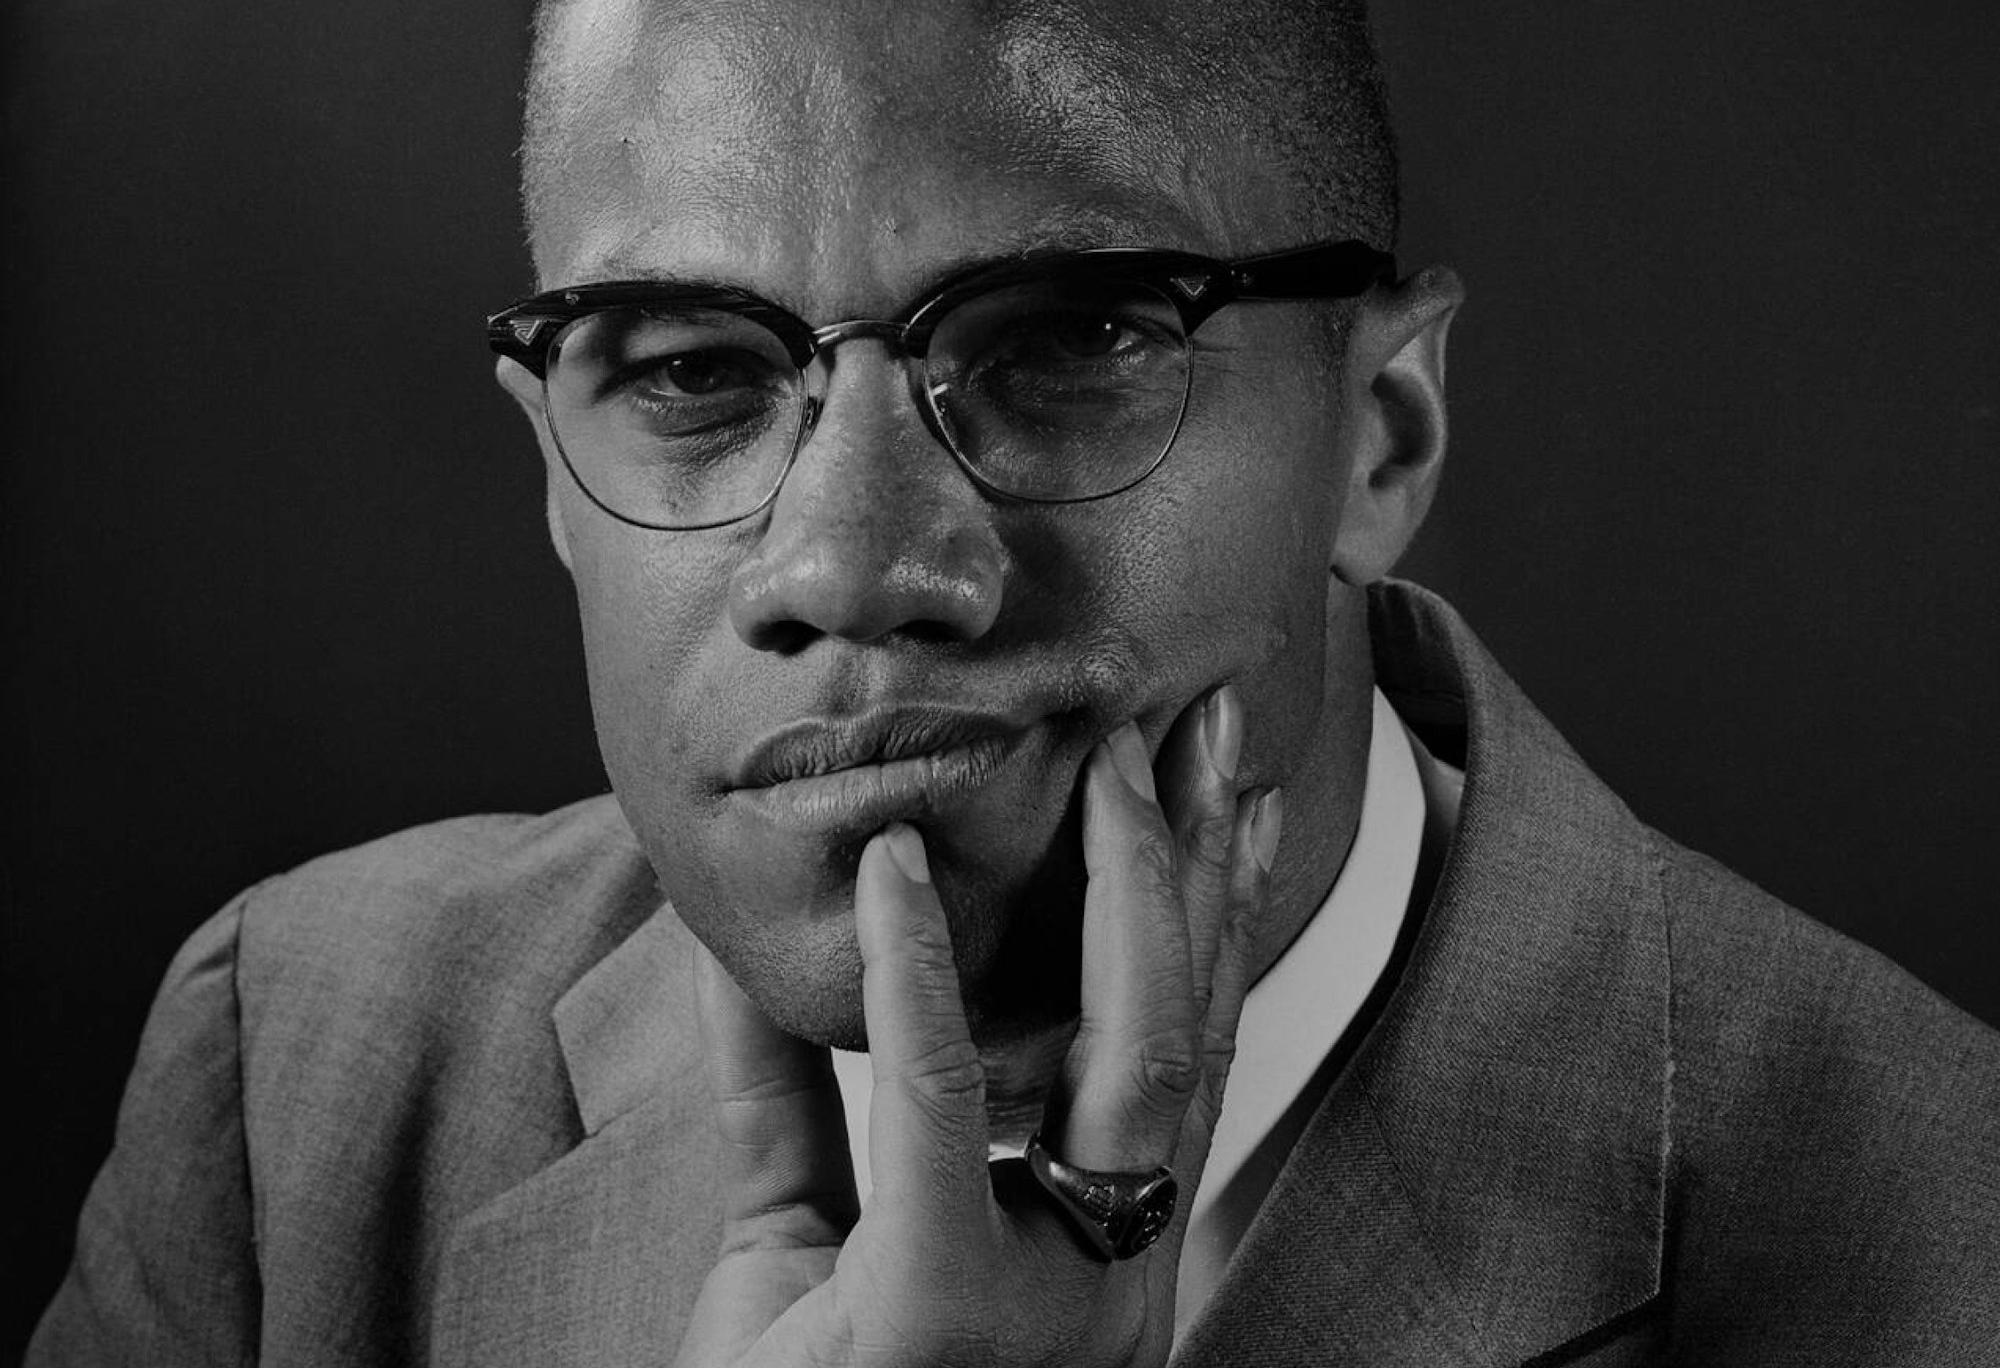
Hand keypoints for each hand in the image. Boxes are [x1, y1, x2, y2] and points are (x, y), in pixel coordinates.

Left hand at [673, 686, 1279, 1367]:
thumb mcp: (803, 1227)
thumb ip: (801, 1085)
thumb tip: (776, 935)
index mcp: (1098, 1248)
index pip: (1182, 1049)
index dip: (1215, 915)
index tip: (1233, 791)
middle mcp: (1108, 1275)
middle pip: (1189, 1036)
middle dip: (1208, 870)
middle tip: (1199, 726)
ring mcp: (1047, 1310)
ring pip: (1132, 1065)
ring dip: (1131, 895)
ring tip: (1107, 760)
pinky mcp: (936, 1326)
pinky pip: (938, 1119)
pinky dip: (916, 980)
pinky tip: (892, 870)